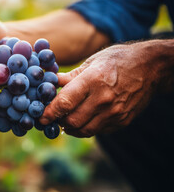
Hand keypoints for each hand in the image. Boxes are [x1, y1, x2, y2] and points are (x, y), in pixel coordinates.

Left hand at [39, 41, 167, 137]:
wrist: (150, 68)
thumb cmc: (116, 61)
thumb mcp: (91, 62)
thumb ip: (69, 77)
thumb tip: (47, 84)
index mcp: (93, 80)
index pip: (65, 102)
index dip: (49, 112)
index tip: (39, 117)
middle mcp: (104, 99)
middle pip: (72, 120)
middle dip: (58, 121)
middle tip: (52, 117)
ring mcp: (114, 113)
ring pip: (83, 130)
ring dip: (70, 127)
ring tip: (65, 119)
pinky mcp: (122, 121)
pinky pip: (97, 131)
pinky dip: (85, 127)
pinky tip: (82, 118)